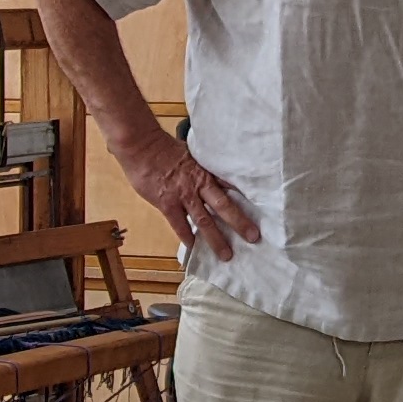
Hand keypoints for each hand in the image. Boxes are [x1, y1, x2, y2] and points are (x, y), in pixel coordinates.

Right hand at [111, 124, 261, 260]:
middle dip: (240, 222)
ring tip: (227, 255)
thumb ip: (200, 167)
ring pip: (205, 220)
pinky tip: (194, 248)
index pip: (230, 185)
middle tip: (254, 237)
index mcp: (206, 171)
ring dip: (217, 239)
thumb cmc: (163, 147)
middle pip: (224, 206)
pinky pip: (180, 225)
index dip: (246, 198)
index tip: (261, 210)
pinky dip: (187, 236)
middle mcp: (199, 185)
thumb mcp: (190, 153)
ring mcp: (183, 195)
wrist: (141, 146)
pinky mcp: (167, 203)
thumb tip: (210, 175)